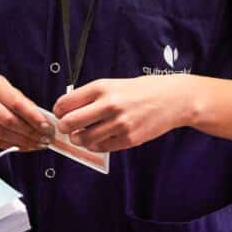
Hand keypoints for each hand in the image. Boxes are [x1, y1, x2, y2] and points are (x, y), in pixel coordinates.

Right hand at [0, 73, 53, 150]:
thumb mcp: (1, 85)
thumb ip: (20, 100)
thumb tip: (41, 119)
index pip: (16, 103)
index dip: (33, 117)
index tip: (47, 126)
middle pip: (9, 121)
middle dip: (30, 133)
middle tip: (45, 139)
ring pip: (1, 134)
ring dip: (23, 142)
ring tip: (37, 144)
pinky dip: (10, 145)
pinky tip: (22, 146)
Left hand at [52, 76, 194, 151]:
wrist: (173, 99)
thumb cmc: (142, 90)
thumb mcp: (114, 84)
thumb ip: (92, 96)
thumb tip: (67, 110)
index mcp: (102, 87)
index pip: (65, 103)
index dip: (58, 111)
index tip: (60, 113)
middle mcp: (108, 105)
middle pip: (69, 123)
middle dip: (64, 127)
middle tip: (68, 128)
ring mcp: (119, 124)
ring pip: (84, 139)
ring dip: (79, 139)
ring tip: (83, 135)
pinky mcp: (128, 139)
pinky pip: (102, 147)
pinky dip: (96, 145)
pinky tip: (99, 138)